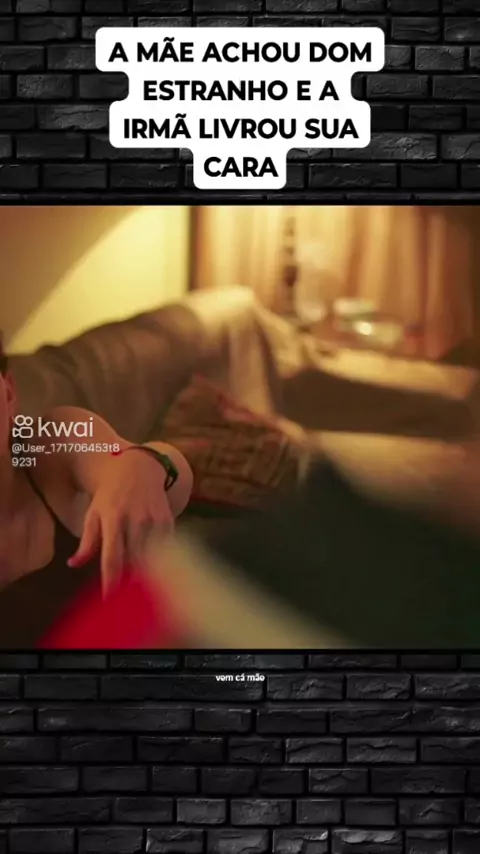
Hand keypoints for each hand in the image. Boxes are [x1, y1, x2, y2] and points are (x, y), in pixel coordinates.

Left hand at [68, 450, 173, 593]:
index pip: (112, 557)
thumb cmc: (111, 494)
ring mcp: (154, 519)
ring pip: (151, 557)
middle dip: (128, 580)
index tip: (109, 599)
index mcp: (112, 518)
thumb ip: (87, 541)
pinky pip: (165, 548)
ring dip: (143, 572)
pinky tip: (152, 566)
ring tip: (137, 583)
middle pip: (134, 561)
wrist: (138, 468)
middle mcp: (135, 519)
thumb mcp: (94, 513)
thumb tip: (73, 564)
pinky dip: (159, 560)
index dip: (111, 582)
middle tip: (123, 594)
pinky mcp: (168, 519)